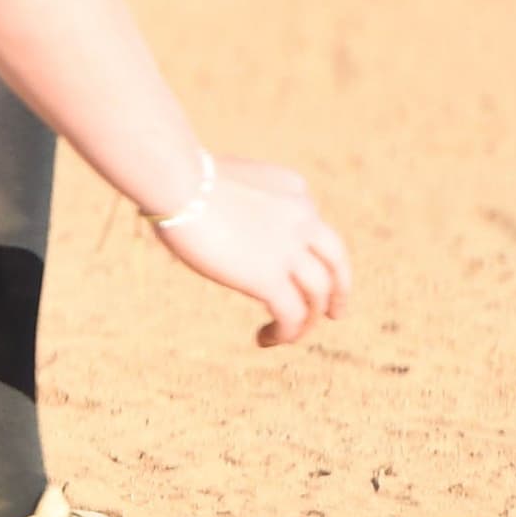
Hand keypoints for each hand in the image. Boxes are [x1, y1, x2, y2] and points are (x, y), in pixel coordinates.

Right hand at [150, 157, 353, 346]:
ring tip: (290, 335)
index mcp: (292, 189)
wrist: (176, 181)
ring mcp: (290, 250)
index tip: (288, 266)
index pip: (313, 225)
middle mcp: (302, 218)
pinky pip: (292, 316)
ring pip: (318, 295)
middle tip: (334, 312)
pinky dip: (286, 333)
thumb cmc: (180, 177)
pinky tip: (266, 339)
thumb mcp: (227, 182)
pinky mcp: (270, 279)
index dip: (306, 251)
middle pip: (336, 262)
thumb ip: (235, 202)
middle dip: (339, 291)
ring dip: (308, 320)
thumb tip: (208, 216)